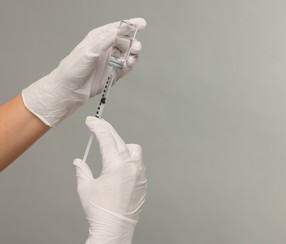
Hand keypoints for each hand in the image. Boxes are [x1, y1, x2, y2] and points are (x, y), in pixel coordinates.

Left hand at [22, 18, 145, 126]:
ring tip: (132, 57)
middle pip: (125, 40)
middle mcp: (106, 48)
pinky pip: (127, 66)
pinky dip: (130, 64)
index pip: (117, 28)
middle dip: (133, 41)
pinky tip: (128, 64)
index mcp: (98, 38)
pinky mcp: (115, 72)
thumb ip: (103, 41)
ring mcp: (111, 60)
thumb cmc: (72, 69)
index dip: (130, 25)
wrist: (70, 90)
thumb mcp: (87, 51)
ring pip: (128, 53)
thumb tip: (115, 31)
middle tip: (135, 46)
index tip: (141, 23)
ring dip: (133, 53)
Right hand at [73, 116, 146, 243]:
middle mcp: (130, 166)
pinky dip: (130, 159)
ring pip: (134, 149)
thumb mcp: (86, 187)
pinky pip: (138, 163)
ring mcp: (139, 173)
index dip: (97, 127)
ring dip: (122, 144)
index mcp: (115, 164)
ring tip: (111, 146)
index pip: (106, 138)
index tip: (91, 121)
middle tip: (99, 125)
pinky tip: (121, 163)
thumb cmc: (101, 211)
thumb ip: (82, 171)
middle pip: (119, 140)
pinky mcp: (143, 181)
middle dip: (108, 131)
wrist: (116, 228)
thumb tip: (79, 162)